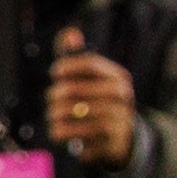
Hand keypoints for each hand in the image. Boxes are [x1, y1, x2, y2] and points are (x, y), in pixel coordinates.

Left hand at [45, 29, 136, 169]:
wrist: (125, 138)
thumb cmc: (98, 102)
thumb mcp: (91, 80)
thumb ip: (76, 57)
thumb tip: (70, 33)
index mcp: (119, 78)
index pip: (90, 63)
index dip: (67, 65)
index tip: (56, 73)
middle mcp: (123, 98)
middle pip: (74, 90)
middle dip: (54, 97)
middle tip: (51, 103)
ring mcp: (120, 122)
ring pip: (72, 116)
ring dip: (55, 119)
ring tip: (54, 120)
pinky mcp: (112, 145)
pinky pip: (76, 140)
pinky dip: (67, 137)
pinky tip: (67, 136)